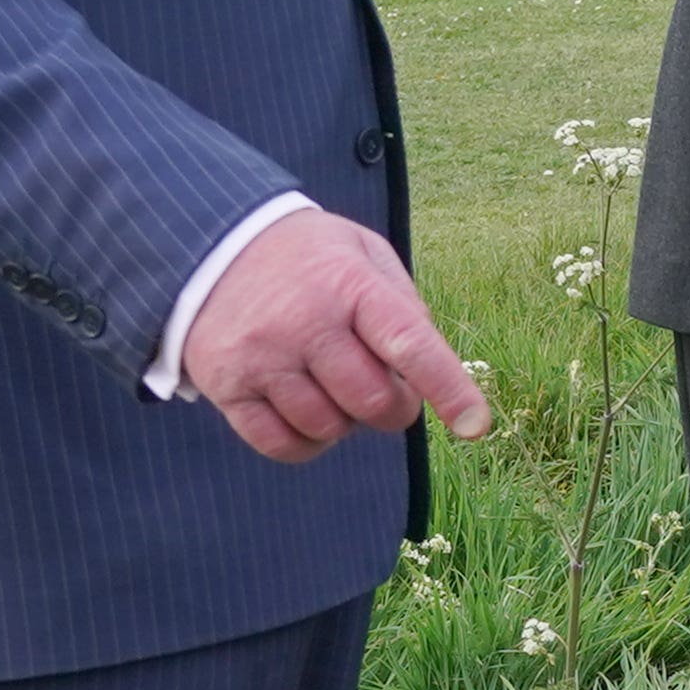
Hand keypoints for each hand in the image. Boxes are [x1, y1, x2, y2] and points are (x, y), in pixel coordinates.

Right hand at [181, 209, 493, 463]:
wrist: (213, 243)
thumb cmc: (309, 258)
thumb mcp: (363, 253)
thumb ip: (403, 305)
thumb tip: (429, 372)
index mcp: (350, 285)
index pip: (410, 344)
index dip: (448, 389)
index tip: (476, 427)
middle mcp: (305, 323)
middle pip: (374, 404)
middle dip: (394, 409)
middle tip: (385, 389)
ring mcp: (262, 357)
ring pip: (329, 429)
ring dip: (345, 423)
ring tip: (333, 385)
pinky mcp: (226, 386)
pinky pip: (282, 446)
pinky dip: (307, 443)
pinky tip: (306, 414)